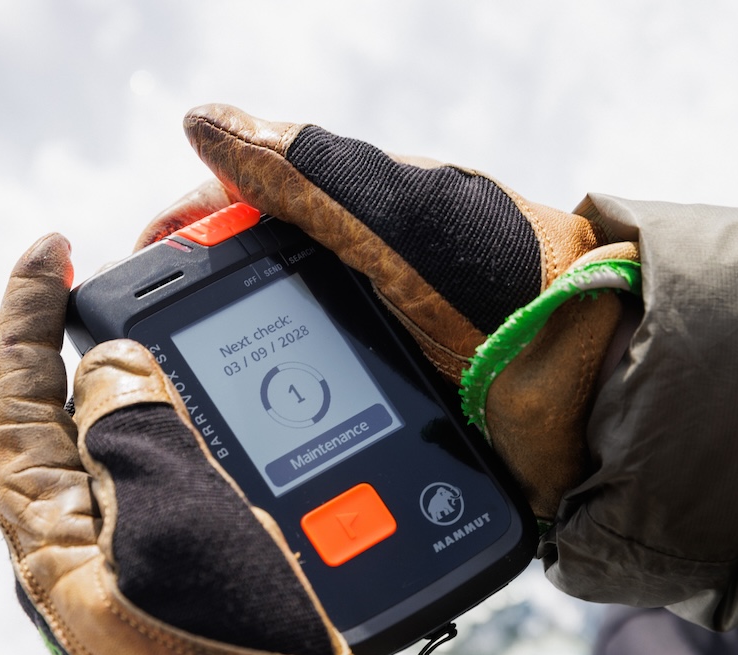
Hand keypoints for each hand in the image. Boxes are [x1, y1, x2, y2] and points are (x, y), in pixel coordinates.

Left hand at [0, 233, 387, 654]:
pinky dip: (199, 427)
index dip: (23, 318)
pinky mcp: (189, 564)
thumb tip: (111, 367)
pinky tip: (236, 417)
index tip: (49, 250)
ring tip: (190, 337)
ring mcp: (135, 554)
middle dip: (84, 339)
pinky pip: (179, 472)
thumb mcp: (177, 530)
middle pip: (62, 415)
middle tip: (133, 284)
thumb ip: (138, 436)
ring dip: (151, 380)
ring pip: (127, 439)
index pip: (15, 402)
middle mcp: (82, 541)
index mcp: (55, 533)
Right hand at [139, 104, 640, 519]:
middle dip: (194, 312)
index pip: (241, 205)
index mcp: (355, 215)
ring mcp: (370, 342)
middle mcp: (356, 274)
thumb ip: (311, 177)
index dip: (184, 231)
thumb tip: (203, 121)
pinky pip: (308, 412)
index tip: (140, 275)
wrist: (597, 393)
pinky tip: (244, 451)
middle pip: (246, 282)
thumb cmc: (513, 285)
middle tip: (148, 363)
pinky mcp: (383, 405)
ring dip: (225, 376)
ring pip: (270, 353)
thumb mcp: (403, 221)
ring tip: (180, 417)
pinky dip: (271, 425)